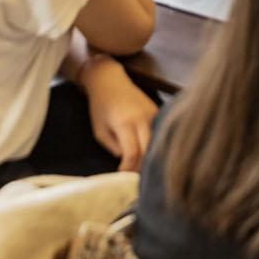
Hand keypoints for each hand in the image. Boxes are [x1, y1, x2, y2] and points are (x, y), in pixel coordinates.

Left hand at [79, 55, 157, 170]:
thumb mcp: (99, 130)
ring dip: (148, 157)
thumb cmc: (100, 106)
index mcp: (125, 123)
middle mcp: (142, 118)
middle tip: (133, 178)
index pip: (132, 153)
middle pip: (148, 150)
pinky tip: (147, 153)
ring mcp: (152, 113)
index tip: (123, 178)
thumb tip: (128, 160)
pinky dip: (153, 145)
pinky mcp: (157, 110)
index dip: (129, 168)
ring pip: (156, 143)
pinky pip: (158, 132)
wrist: (109, 80)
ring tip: (141, 168)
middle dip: (140, 166)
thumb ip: (114, 147)